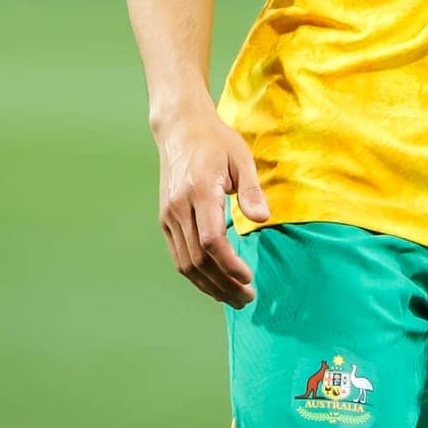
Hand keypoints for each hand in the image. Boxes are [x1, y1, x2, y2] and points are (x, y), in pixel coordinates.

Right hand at [156, 107, 270, 307]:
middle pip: (198, 259)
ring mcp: (168, 215)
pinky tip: (214, 282)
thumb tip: (262, 219)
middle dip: (223, 284)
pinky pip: (178, 255)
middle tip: (247, 298)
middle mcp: (179, 207)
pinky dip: (195, 274)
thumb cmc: (217, 141)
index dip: (229, 265)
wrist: (180, 129)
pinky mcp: (165, 219)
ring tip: (233, 298)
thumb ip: (251, 190)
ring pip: (185, 263)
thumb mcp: (241, 158)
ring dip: (209, 285)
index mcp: (200, 191)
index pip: (212, 241)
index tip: (248, 277)